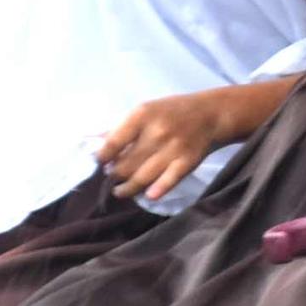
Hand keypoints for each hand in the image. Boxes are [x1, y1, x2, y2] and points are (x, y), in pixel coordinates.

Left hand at [98, 86, 270, 199]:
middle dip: (113, 175)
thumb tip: (93, 142)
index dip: (101, 157)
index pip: (113, 142)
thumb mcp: (146, 110)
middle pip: (125, 164)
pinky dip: (155, 191)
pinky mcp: (187, 162)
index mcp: (142, 115)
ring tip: (120, 191)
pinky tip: (147, 195)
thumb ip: (121, 128)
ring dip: (127, 188)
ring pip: (142, 177)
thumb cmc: (173, 111)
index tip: (98, 163)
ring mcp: (173, 148)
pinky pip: (167, 182)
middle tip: (110, 178)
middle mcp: (157, 131)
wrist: (212, 114)